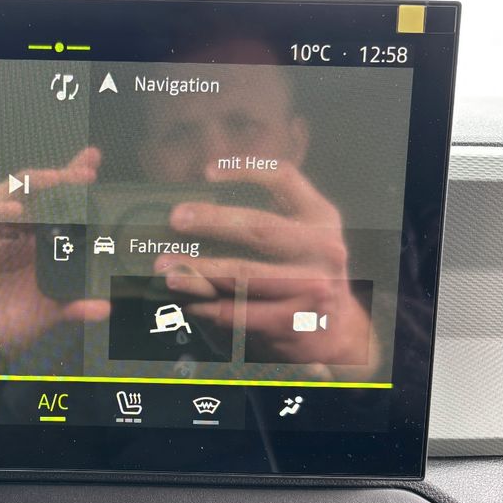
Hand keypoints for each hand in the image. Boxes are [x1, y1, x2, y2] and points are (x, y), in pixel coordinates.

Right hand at [0, 147, 109, 371]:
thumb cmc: (3, 324)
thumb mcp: (44, 315)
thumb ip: (72, 308)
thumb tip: (105, 308)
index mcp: (36, 242)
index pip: (58, 205)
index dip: (73, 182)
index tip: (94, 162)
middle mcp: (15, 230)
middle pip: (37, 192)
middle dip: (61, 177)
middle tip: (84, 173)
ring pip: (8, 194)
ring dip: (33, 185)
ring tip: (56, 182)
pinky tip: (14, 210)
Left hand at [154, 162, 378, 377]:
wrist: (335, 332)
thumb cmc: (303, 275)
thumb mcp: (303, 238)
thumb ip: (271, 216)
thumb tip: (200, 205)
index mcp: (321, 218)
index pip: (285, 180)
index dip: (246, 170)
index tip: (207, 172)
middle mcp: (323, 249)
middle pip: (260, 227)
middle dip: (212, 221)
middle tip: (176, 218)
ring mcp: (311, 287)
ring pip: (243, 275)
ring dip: (198, 271)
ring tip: (167, 269)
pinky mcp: (292, 321)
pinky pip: (238, 313)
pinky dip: (206, 307)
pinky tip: (186, 302)